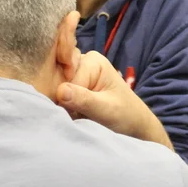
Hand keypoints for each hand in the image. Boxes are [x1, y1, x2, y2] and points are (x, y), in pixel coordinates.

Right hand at [57, 51, 171, 147]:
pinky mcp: (71, 88)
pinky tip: (72, 115)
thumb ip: (84, 100)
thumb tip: (60, 91)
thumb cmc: (126, 115)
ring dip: (62, 107)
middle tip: (78, 115)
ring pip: (54, 91)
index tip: (79, 113)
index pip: (67, 80)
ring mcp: (74, 75)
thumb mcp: (106, 110)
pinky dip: (62, 109)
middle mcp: (80, 62)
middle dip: (62, 101)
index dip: (68, 100)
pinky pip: (57, 98)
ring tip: (78, 116)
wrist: (133, 126)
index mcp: (92, 60)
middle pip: (57, 81)